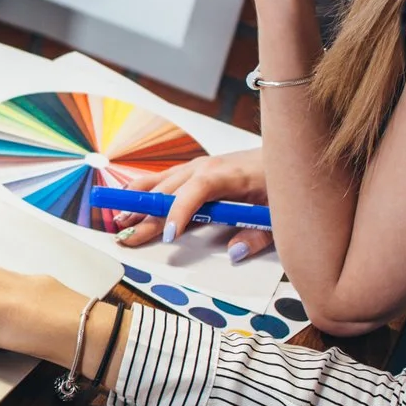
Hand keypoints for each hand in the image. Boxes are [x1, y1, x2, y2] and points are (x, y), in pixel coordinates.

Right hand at [116, 149, 273, 261]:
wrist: (287, 152)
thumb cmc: (280, 179)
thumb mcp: (279, 212)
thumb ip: (258, 235)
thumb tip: (235, 253)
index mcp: (231, 174)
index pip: (198, 189)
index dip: (181, 210)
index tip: (170, 235)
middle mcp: (209, 166)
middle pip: (171, 189)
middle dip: (147, 213)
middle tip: (127, 234)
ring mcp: (201, 165)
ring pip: (163, 181)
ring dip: (140, 199)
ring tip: (119, 217)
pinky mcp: (198, 168)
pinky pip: (167, 178)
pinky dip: (148, 189)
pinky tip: (131, 197)